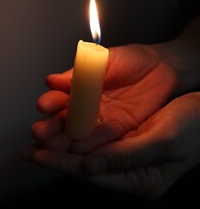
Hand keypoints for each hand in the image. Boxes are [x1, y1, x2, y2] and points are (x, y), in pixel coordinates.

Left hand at [25, 92, 199, 198]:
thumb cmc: (193, 126)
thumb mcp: (164, 141)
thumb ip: (127, 157)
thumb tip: (88, 168)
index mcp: (137, 179)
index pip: (90, 174)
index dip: (62, 163)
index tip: (38, 156)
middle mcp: (124, 167)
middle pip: (82, 162)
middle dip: (55, 154)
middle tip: (28, 149)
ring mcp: (121, 150)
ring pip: (84, 147)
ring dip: (60, 139)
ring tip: (38, 133)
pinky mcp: (121, 133)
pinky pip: (92, 131)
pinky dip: (74, 125)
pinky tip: (59, 120)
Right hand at [31, 44, 177, 152]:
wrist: (168, 68)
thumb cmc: (137, 59)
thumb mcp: (107, 59)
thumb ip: (80, 72)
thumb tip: (52, 80)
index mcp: (81, 87)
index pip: (60, 97)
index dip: (50, 101)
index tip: (43, 104)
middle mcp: (87, 105)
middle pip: (63, 119)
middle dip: (50, 126)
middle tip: (39, 131)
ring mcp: (101, 119)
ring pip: (78, 132)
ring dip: (63, 140)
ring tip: (51, 145)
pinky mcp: (118, 130)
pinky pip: (101, 139)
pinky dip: (88, 145)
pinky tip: (76, 149)